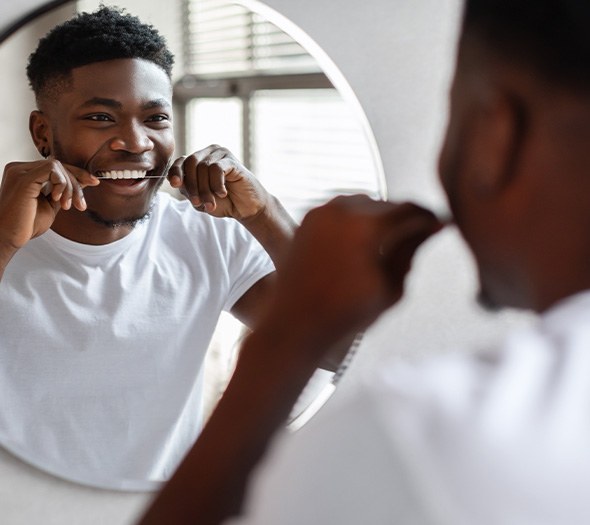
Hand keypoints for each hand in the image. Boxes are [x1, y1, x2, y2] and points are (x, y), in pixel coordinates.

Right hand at [0, 160, 98, 250]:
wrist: (9, 237)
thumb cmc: (26, 225)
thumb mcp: (51, 205)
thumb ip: (64, 192)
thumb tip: (83, 181)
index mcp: (26, 173)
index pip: (56, 167)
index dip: (77, 173)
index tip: (94, 182)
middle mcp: (20, 168)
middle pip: (59, 165)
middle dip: (76, 184)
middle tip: (81, 205)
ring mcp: (20, 171)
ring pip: (57, 166)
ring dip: (70, 186)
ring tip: (68, 206)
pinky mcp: (23, 178)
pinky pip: (51, 169)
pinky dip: (61, 183)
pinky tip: (58, 200)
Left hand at [168, 145, 268, 219]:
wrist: (245, 209)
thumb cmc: (223, 203)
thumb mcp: (199, 198)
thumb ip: (187, 188)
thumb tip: (174, 180)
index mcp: (198, 161)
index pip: (181, 161)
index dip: (175, 172)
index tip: (175, 185)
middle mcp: (209, 153)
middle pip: (191, 164)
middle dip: (192, 186)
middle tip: (197, 202)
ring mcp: (221, 154)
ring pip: (203, 168)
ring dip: (205, 189)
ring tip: (211, 203)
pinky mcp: (232, 160)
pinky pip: (216, 169)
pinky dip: (217, 184)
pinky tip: (223, 193)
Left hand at [262, 195, 442, 349]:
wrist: (295, 323)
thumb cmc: (345, 313)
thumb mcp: (391, 287)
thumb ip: (411, 252)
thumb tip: (430, 229)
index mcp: (366, 226)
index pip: (409, 210)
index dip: (428, 217)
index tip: (439, 226)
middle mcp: (341, 211)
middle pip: (386, 204)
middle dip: (404, 217)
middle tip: (418, 235)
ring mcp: (321, 213)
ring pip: (362, 203)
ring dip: (379, 216)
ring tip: (390, 240)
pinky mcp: (307, 220)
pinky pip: (340, 210)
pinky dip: (355, 219)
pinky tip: (362, 241)